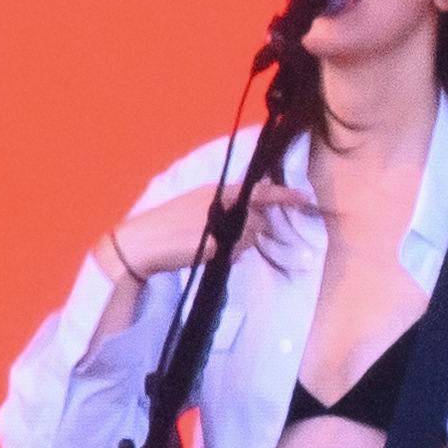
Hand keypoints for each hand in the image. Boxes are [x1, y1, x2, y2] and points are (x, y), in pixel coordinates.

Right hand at [104, 178, 303, 281]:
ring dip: (237, 244)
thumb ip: (222, 206)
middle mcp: (224, 206)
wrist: (141, 243)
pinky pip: (236, 253)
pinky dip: (227, 256)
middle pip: (258, 220)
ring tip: (210, 244)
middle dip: (250, 229)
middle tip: (224, 235)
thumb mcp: (195, 204)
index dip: (285, 195)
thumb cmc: (164, 223)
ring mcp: (222, 227)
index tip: (305, 198)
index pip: (260, 191)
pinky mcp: (218, 247)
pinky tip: (207, 253)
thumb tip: (248, 216)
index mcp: (217, 191)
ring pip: (249, 239)